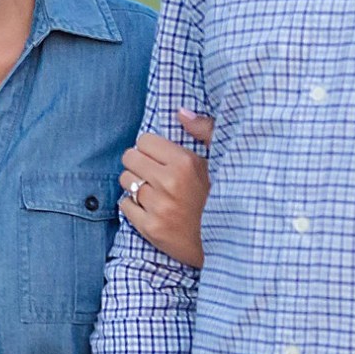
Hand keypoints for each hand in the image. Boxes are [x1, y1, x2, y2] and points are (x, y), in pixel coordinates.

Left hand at [120, 110, 213, 267]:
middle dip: (139, 164)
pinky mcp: (151, 228)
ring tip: (153, 191)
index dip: (150, 148)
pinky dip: (133, 206)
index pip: (144, 140)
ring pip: (125, 181)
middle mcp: (169, 183)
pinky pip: (124, 205)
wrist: (230, 242)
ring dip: (135, 184)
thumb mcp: (222, 160)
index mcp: (186, 163)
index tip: (159, 158)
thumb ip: (205, 130)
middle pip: (129, 158)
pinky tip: (150, 208)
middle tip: (153, 174)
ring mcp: (158, 207)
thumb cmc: (224, 197)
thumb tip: (181, 111)